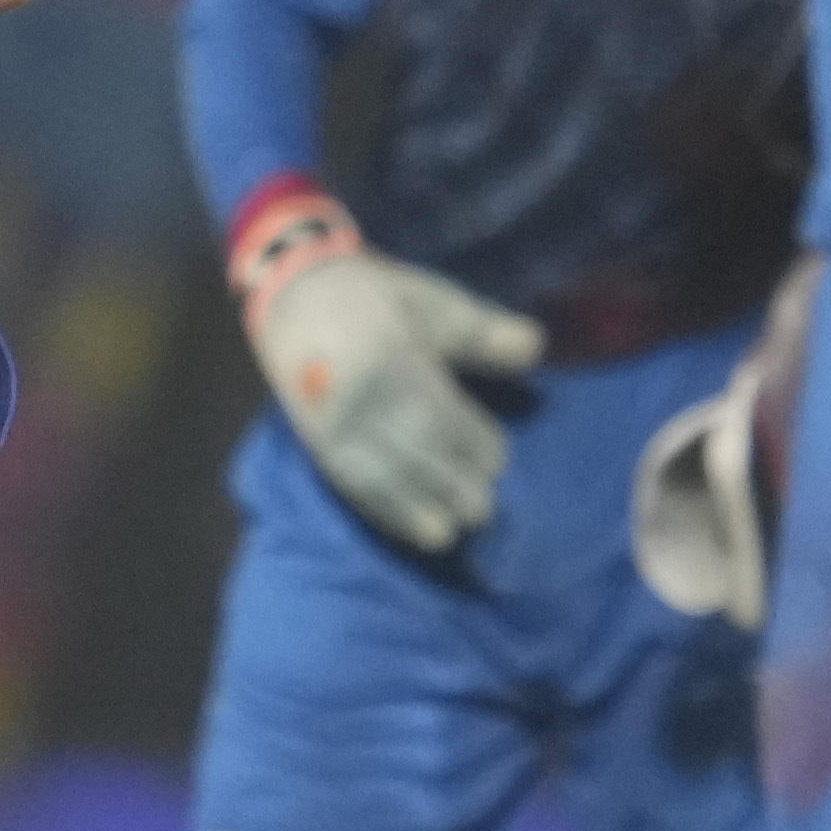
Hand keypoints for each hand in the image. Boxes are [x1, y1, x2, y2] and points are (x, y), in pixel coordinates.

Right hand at [244, 233, 543, 551]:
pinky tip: (409, 530)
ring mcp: (334, 425)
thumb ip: (483, 331)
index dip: (474, 443)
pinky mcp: (317, 444)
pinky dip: (383, 512)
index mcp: (394, 359)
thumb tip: (536, 346)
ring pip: (383, 477)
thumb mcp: (432, 303)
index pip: (443, 415)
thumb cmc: (376, 297)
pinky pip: (353, 486)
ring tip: (450, 534)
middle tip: (483, 510)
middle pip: (415, 452)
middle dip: (452, 486)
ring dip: (418, 510)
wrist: (294, 297)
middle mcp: (361, 399)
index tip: (496, 460)